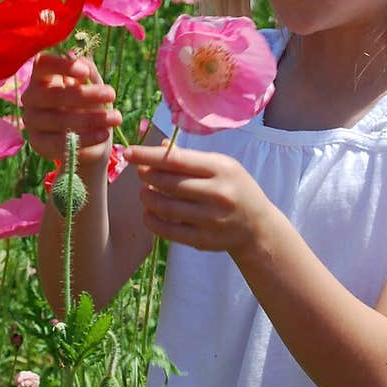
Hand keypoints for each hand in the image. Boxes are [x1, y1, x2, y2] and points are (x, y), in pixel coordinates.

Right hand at [22, 52, 120, 166]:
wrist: (91, 139)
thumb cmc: (89, 105)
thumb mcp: (93, 86)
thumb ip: (88, 73)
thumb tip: (83, 62)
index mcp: (41, 76)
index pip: (42, 64)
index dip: (61, 66)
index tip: (84, 71)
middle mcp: (31, 97)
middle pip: (53, 94)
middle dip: (85, 95)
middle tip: (112, 94)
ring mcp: (31, 121)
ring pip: (58, 120)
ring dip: (91, 118)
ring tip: (116, 118)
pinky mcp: (37, 143)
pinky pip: (60, 142)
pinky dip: (85, 138)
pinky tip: (104, 134)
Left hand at [123, 142, 270, 254]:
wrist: (257, 226)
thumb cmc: (234, 188)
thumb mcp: (221, 165)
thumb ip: (190, 157)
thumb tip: (158, 147)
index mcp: (221, 169)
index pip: (175, 160)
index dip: (148, 156)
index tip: (129, 153)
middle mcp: (217, 193)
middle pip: (168, 183)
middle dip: (147, 176)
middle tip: (141, 173)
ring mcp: (211, 219)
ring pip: (165, 207)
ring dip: (147, 198)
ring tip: (145, 192)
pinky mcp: (203, 240)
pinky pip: (168, 230)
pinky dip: (152, 220)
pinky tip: (149, 212)